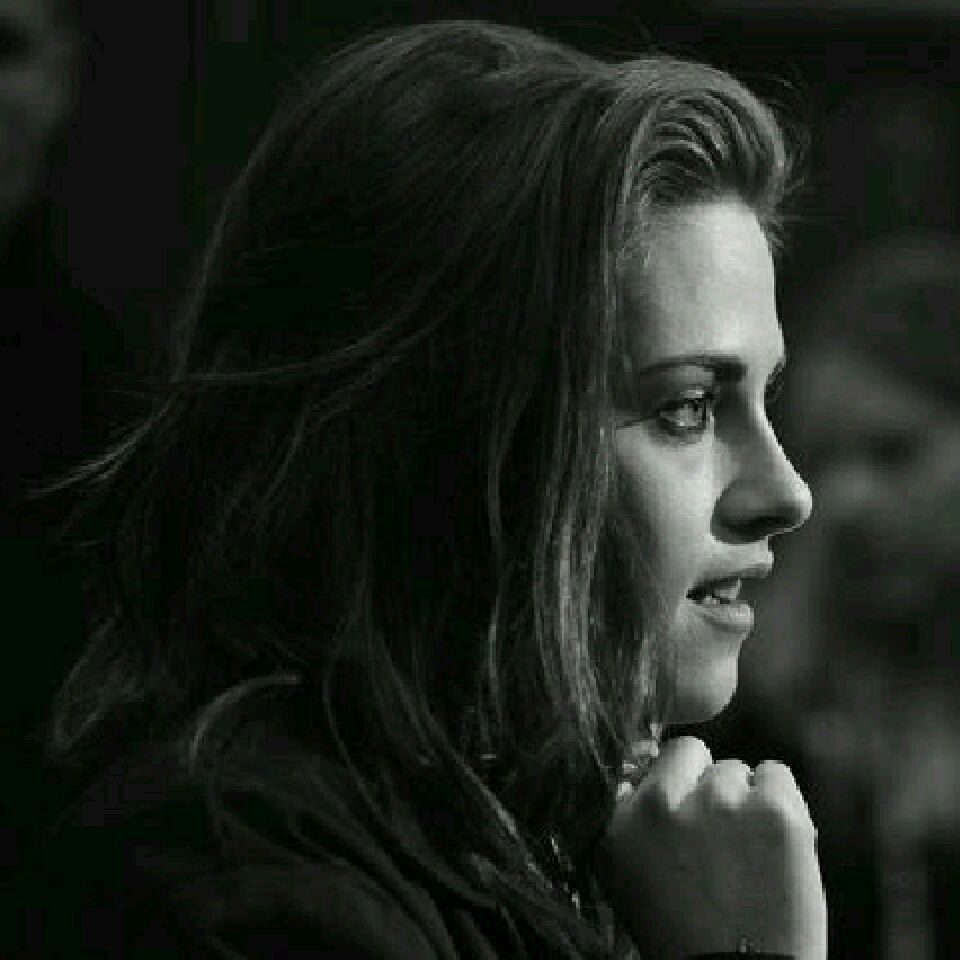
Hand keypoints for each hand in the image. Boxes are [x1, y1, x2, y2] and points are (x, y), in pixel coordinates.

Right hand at [598, 736, 826, 959]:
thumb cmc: (683, 934)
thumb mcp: (626, 876)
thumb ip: (627, 819)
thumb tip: (641, 774)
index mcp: (624, 820)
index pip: (649, 761)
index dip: (673, 784)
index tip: (685, 811)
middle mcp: (665, 801)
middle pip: (692, 754)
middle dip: (704, 785)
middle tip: (718, 832)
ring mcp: (721, 800)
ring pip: (734, 769)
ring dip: (742, 796)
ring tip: (748, 847)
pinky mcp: (773, 810)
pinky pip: (776, 774)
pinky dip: (779, 799)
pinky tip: (775, 839)